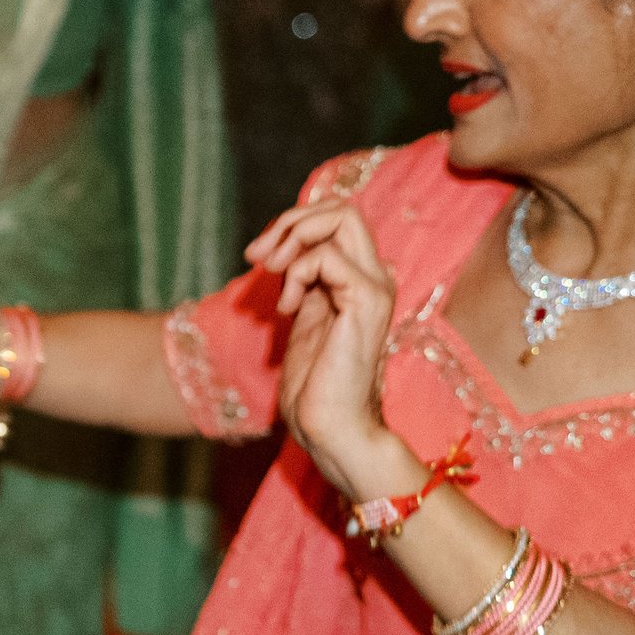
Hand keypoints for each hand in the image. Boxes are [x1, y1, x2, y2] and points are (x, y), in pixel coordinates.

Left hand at [247, 198, 397, 497]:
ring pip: (343, 217)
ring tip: (272, 274)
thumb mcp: (303, 317)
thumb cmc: (314, 383)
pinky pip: (328, 256)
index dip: (293, 226)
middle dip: (291, 220)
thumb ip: (304, 281)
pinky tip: (288, 308)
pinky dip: (297, 272)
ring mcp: (375, 287)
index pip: (338, 219)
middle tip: (259, 255)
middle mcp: (375, 276)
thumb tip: (289, 249)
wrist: (331, 425)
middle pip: (343, 208)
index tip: (260, 257)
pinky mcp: (365, 302)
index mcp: (361, 278)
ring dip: (292, 238)